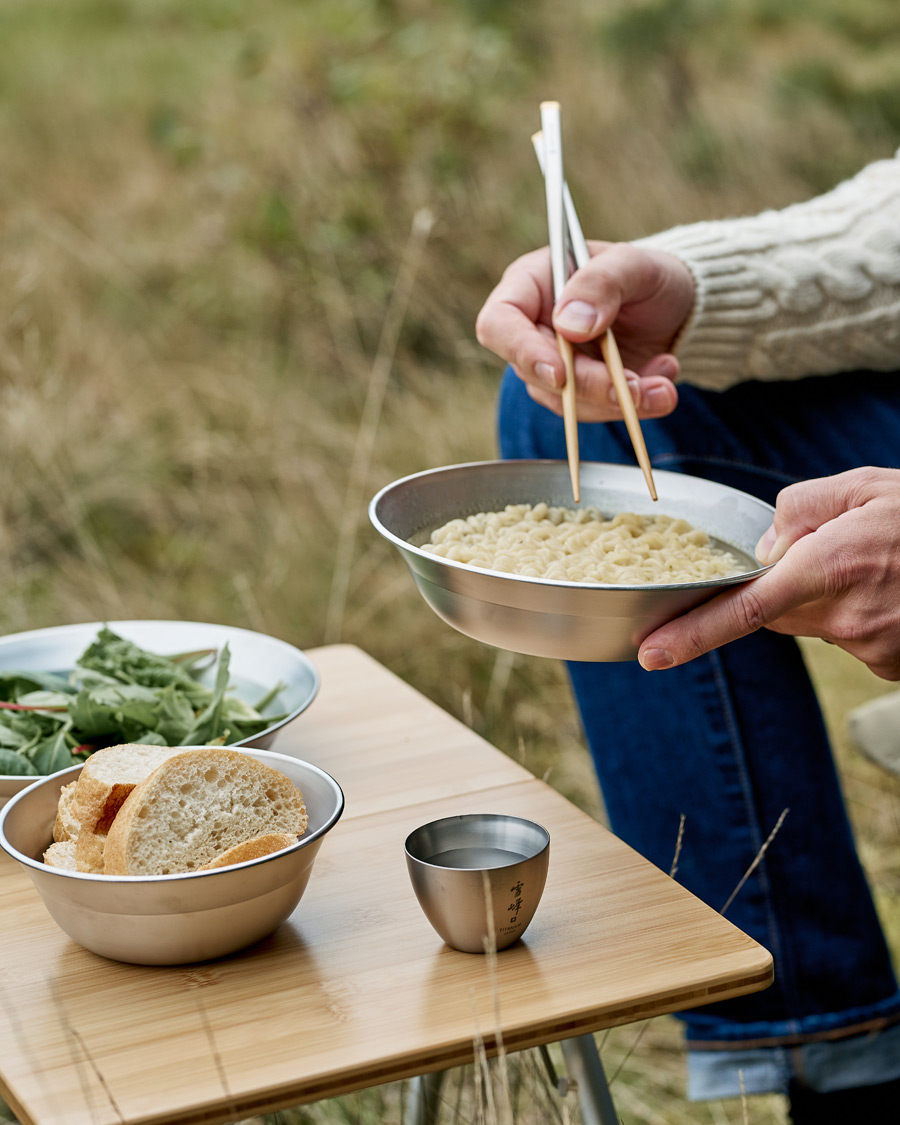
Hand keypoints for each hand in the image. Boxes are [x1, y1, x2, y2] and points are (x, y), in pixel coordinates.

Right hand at [475, 241, 694, 421]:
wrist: (679, 305)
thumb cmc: (647, 274)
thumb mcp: (634, 264)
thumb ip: (602, 284)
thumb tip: (569, 325)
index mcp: (531, 286)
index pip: (499, 323)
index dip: (522, 352)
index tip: (560, 373)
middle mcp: (533, 330)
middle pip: (538, 374)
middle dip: (590, 387)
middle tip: (634, 387)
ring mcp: (556, 366)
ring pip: (567, 403)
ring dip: (617, 403)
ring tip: (663, 386)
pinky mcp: (582, 393)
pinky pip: (596, 411)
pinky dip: (635, 407)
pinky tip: (663, 382)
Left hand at [638, 467, 899, 680]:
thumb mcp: (862, 486)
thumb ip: (799, 509)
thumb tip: (767, 549)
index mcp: (829, 569)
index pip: (742, 610)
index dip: (692, 635)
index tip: (651, 656)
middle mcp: (845, 618)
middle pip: (776, 614)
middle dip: (784, 586)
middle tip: (830, 550)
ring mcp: (873, 648)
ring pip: (817, 625)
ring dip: (829, 597)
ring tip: (879, 564)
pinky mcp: (892, 665)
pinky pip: (853, 637)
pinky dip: (862, 613)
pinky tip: (895, 586)